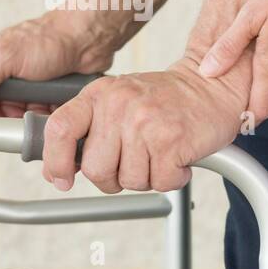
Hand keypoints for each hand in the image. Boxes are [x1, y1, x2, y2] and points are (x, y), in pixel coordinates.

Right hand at [0, 11, 116, 119]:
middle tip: (21, 118)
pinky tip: (54, 115)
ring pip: (24, 117)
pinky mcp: (52, 97)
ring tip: (41, 113)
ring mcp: (32, 88)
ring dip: (32, 119)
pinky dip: (49, 119)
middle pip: (2, 112)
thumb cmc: (49, 38)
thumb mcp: (6, 57)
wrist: (89, 37)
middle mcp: (11, 77)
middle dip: (12, 117)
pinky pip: (45, 117)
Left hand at [40, 57, 250, 193]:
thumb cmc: (165, 101)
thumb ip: (91, 128)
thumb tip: (62, 170)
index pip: (60, 128)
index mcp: (99, 94)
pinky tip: (177, 157)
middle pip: (95, 169)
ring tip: (159, 154)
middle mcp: (118, 105)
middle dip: (112, 178)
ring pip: (129, 180)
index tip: (61, 180)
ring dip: (146, 177)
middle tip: (132, 164)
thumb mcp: (119, 101)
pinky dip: (171, 178)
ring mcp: (144, 122)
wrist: (212, 85)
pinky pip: (160, 183)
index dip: (55, 161)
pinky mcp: (171, 141)